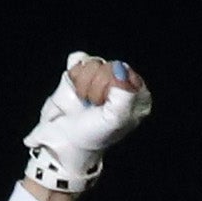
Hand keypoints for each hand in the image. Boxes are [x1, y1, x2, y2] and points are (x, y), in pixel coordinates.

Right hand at [23, 55, 153, 199]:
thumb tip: (119, 70)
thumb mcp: (115, 121)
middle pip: (109, 66)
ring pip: (93, 63)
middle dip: (96, 88)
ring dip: (84, 85)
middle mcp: (122, 84)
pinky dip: (75, 75)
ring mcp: (102, 77)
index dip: (111, 87)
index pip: (125, 73)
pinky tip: (77, 91)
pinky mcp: (83, 73)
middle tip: (93, 106)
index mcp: (136, 95)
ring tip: (85, 102)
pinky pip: (79, 59)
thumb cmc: (93, 135)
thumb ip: (124, 95)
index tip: (103, 104)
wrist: (64, 141)